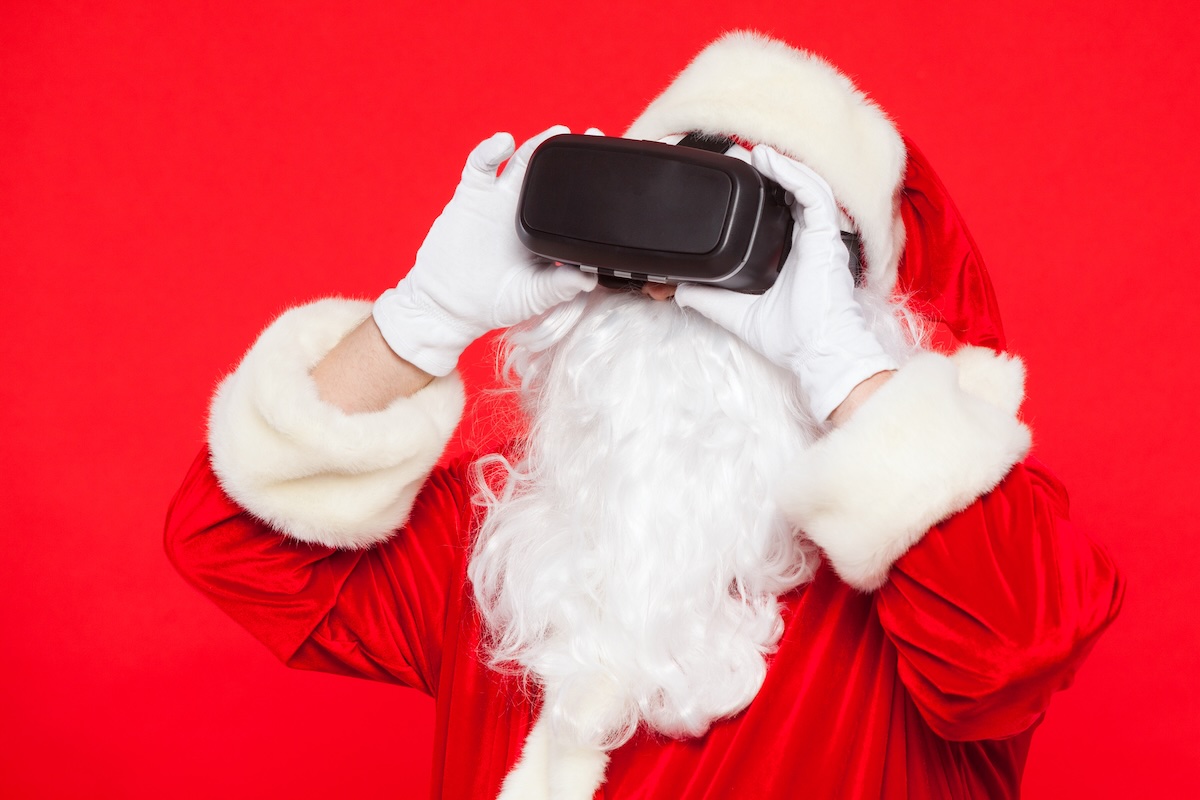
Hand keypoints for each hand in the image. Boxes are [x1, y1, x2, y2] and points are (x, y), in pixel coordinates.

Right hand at [373, 126, 597, 375]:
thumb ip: (558, 286)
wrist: (449, 305)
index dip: (591, 183)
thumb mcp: (533, 296)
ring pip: (521, 162)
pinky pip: (481, 165)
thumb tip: (588, 279)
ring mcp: (499, 199)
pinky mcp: (472, 195)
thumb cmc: (494, 303)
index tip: (611, 167)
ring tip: (555, 132)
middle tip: (590, 135)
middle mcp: (526, 210)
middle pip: (551, 173)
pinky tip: (503, 143)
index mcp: (547, 231)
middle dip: (569, 153)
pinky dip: (490, 150)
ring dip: (537, 144)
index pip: (573, 201)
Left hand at [674, 145, 896, 420]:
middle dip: (766, 171)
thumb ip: (706, 297)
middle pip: (790, 192)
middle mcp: (806, 240)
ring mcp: (819, 236)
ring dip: (778, 165)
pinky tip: (771, 161)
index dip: (759, 189)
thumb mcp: (734, 312)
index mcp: (790, 253)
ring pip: (803, 185)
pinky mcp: (826, 237)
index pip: (778, 210)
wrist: (815, 353)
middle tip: (735, 156)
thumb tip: (676, 290)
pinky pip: (814, 194)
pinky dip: (792, 174)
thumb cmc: (789, 337)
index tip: (733, 177)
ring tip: (752, 152)